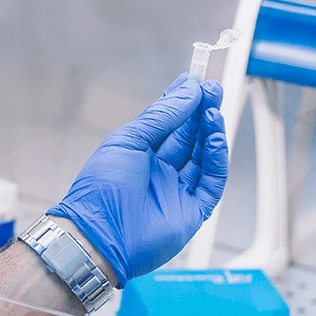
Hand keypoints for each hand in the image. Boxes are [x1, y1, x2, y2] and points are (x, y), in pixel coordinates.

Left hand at [49, 75, 227, 285]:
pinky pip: (211, 182)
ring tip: (214, 109)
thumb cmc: (102, 189)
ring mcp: (177, 191)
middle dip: (201, 112)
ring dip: (210, 131)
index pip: (168, 123)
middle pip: (189, 137)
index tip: (195, 80)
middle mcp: (160, 172)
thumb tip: (187, 92)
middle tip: (212, 89)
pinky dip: (216, 159)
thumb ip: (160, 117)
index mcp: (139, 155)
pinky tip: (214, 138)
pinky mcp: (193, 211)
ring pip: (202, 156)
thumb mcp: (128, 141)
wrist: (99, 235)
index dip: (182, 102)